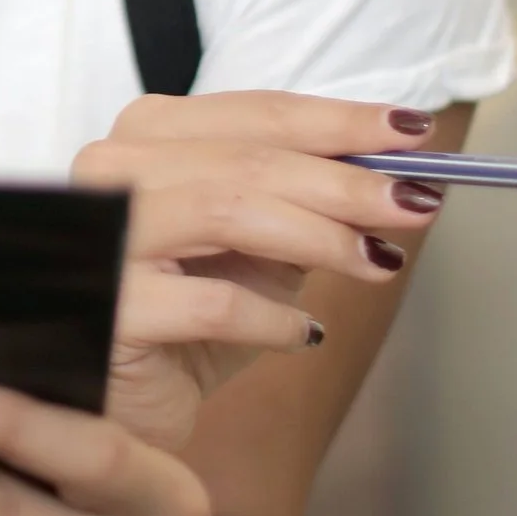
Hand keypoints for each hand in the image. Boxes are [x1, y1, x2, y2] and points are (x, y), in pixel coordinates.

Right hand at [72, 90, 449, 449]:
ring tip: (377, 260)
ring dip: (319, 235)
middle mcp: (112, 172)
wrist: (121, 403)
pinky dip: (273, 316)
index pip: (255, 112)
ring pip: (227, 211)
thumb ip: (303, 204)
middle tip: (414, 203)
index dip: (339, 120)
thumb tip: (393, 178)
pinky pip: (212, 302)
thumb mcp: (256, 249)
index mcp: (146, 136)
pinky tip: (303, 334)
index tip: (411, 131)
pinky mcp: (109, 308)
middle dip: (344, 182)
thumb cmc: (187, 319)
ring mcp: (102, 235)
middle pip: (247, 159)